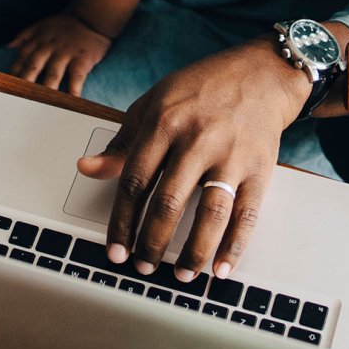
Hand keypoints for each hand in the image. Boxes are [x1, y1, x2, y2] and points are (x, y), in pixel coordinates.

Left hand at [9, 13, 112, 95]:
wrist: (90, 16)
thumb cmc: (64, 25)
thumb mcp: (41, 25)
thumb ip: (24, 36)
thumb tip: (8, 47)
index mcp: (37, 42)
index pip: (20, 61)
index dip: (12, 75)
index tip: (6, 89)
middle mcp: (48, 48)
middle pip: (33, 68)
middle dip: (24, 84)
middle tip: (17, 100)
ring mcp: (65, 53)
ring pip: (53, 74)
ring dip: (46, 90)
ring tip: (39, 105)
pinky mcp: (82, 59)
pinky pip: (76, 77)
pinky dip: (73, 90)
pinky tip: (70, 102)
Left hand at [76, 40, 308, 280]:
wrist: (262, 73)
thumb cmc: (203, 88)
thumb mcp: (155, 104)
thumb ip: (123, 141)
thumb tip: (87, 168)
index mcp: (165, 122)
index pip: (134, 180)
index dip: (121, 220)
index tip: (115, 249)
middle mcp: (197, 139)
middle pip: (168, 202)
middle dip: (151, 242)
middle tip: (142, 265)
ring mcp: (231, 155)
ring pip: (209, 214)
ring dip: (192, 252)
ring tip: (179, 275)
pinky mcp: (260, 168)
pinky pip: (247, 214)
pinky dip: (234, 246)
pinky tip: (221, 268)